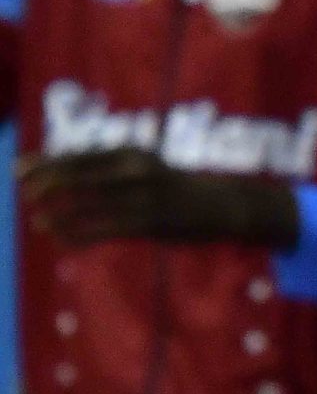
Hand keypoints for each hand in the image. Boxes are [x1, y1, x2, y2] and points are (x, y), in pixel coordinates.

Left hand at [19, 148, 298, 248]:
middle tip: (25, 192)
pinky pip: (105, 230)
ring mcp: (142, 198)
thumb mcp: (142, 167)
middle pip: (81, 176)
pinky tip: (61, 240)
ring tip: (37, 222)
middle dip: (49, 183)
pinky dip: (80, 235)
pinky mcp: (149, 224)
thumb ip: (107, 169)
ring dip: (59, 214)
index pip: (80, 155)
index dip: (47, 162)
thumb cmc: (173, 186)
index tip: (18, 169)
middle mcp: (135, 171)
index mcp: (132, 154)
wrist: (220, 204)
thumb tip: (60, 172)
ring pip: (90, 204)